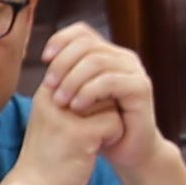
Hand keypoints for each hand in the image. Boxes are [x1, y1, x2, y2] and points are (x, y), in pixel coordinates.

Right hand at [8, 30, 119, 184]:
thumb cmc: (44, 156)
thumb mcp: (50, 119)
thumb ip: (66, 99)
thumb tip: (96, 81)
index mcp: (46, 92)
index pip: (82, 69)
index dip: (95, 89)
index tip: (92, 111)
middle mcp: (54, 98)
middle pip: (99, 83)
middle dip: (105, 102)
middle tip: (97, 125)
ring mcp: (66, 116)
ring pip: (109, 100)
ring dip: (111, 118)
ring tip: (97, 137)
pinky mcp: (80, 135)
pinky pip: (114, 122)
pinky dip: (114, 135)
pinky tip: (99, 148)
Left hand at [35, 22, 155, 175]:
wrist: (128, 152)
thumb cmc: (98, 127)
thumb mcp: (75, 98)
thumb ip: (65, 77)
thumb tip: (45, 57)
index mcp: (107, 54)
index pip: (82, 32)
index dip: (60, 40)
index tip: (44, 59)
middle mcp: (123, 58)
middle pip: (87, 44)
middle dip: (62, 63)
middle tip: (48, 86)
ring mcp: (134, 71)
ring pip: (97, 61)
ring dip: (72, 80)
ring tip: (60, 102)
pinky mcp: (141, 88)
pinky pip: (110, 81)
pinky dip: (89, 92)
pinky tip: (77, 107)